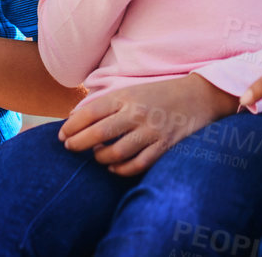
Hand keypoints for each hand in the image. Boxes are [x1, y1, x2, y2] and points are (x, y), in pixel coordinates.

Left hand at [59, 74, 237, 175]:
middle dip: (78, 144)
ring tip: (96, 156)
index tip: (62, 135)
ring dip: (100, 158)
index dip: (72, 126)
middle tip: (70, 148)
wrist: (199, 96)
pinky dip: (121, 169)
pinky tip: (114, 167)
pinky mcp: (164, 146)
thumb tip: (74, 117)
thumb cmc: (159, 94)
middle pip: (98, 133)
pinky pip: (136, 165)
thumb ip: (106, 103)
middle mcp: (137, 113)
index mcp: (127, 96)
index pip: (90, 112)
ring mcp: (152, 131)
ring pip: (115, 152)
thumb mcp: (132, 90)